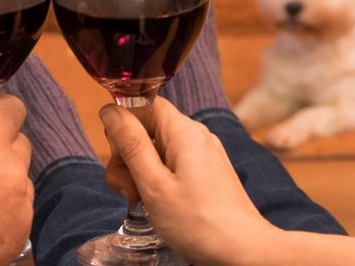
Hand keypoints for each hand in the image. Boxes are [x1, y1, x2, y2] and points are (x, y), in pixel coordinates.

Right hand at [101, 97, 277, 265]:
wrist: (244, 253)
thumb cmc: (200, 223)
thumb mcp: (154, 185)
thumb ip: (130, 144)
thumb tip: (110, 110)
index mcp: (183, 131)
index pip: (144, 103)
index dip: (124, 124)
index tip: (120, 155)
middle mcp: (195, 135)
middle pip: (147, 129)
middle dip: (128, 157)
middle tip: (130, 191)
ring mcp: (202, 154)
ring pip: (157, 149)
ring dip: (140, 173)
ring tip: (144, 202)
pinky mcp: (206, 172)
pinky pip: (172, 164)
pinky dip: (158, 181)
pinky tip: (159, 204)